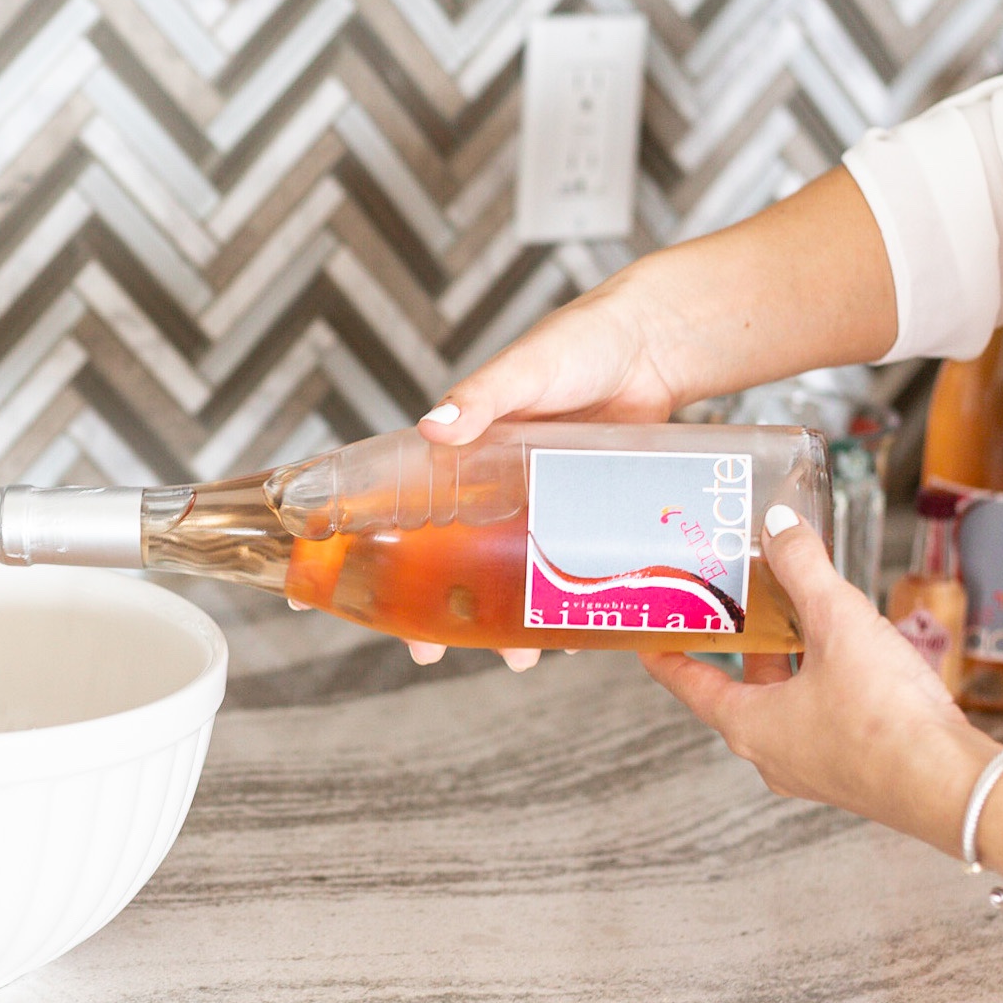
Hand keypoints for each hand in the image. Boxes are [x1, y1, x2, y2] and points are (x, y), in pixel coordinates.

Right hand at [407, 272, 679, 668]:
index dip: (375, 553)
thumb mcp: (526, 369)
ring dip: (511, 621)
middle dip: (442, 611)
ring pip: (515, 574)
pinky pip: (573, 567)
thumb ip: (482, 397)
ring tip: (518, 661)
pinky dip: (573, 603)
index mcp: (464, 452)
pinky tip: (578, 635)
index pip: (404, 509)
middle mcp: (497, 485)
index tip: (345, 599)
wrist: (657, 342)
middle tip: (431, 656)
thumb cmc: (581, 342)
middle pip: (455, 559)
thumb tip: (434, 427)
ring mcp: (546, 503)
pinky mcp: (591, 511)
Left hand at [642, 506, 992, 855]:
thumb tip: (778, 528)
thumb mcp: (836, 623)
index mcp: (749, 726)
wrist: (953, 784)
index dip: (667, 655)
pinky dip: (825, 681)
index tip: (649, 637)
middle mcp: (775, 754)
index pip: (689, 685)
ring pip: (788, 702)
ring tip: (803, 615)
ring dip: (791, 660)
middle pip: (743, 688)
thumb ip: (803, 569)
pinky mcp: (857, 770)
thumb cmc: (886, 720)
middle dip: (745, 644)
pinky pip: (825, 716)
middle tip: (739, 606)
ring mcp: (817, 767)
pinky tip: (853, 654)